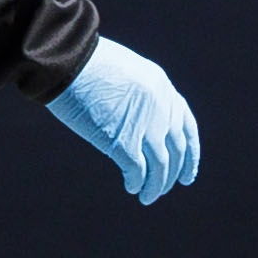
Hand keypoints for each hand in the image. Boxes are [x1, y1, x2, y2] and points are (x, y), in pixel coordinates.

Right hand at [45, 38, 200, 205]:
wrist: (66, 60)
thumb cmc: (83, 62)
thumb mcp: (124, 71)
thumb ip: (138, 94)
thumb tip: (135, 118)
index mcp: (162, 86)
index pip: (186, 125)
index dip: (190, 152)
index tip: (187, 171)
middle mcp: (161, 107)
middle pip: (177, 149)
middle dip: (174, 172)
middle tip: (166, 187)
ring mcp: (145, 124)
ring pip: (161, 165)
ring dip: (156, 185)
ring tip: (147, 197)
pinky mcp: (123, 140)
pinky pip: (138, 169)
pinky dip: (138, 182)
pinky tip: (132, 187)